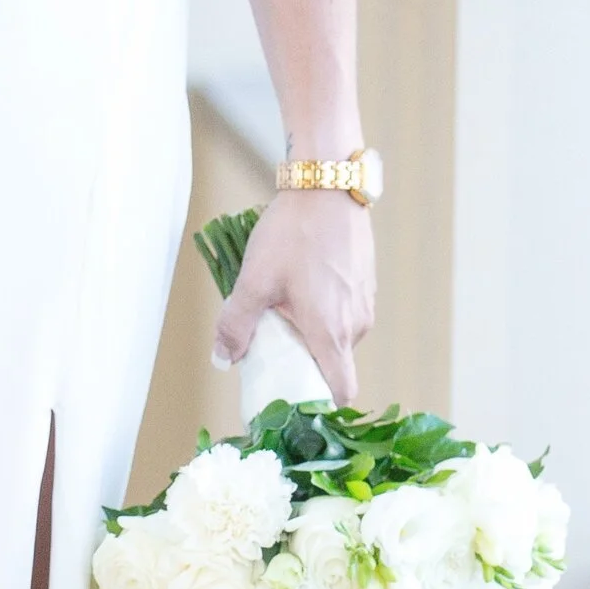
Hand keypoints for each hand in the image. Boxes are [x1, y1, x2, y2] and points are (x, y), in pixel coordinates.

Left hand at [210, 189, 374, 406]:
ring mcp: (365, 302)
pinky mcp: (366, 282)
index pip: (340, 391)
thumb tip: (223, 360)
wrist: (327, 185)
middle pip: (334, 363)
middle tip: (274, 345)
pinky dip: (326, 310)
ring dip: (315, 332)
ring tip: (285, 307)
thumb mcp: (254, 281)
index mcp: (331, 332)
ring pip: (339, 335)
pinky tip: (303, 284)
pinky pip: (346, 311)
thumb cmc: (293, 234)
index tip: (293, 397)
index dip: (320, 403)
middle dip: (306, 362)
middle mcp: (356, 324)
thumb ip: (235, 325)